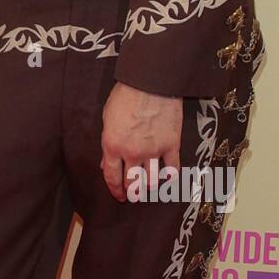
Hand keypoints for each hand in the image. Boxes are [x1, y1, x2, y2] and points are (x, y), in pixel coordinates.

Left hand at [100, 82, 182, 202]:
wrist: (150, 83)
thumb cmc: (125, 96)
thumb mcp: (107, 119)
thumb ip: (108, 143)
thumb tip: (106, 162)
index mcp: (113, 146)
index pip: (112, 176)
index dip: (115, 189)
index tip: (118, 195)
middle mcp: (132, 153)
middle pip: (132, 182)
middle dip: (132, 192)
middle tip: (133, 195)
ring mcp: (153, 151)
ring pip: (152, 180)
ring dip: (149, 187)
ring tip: (149, 187)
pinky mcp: (172, 145)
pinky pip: (172, 169)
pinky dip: (170, 176)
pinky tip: (167, 177)